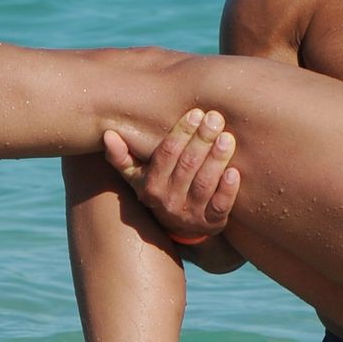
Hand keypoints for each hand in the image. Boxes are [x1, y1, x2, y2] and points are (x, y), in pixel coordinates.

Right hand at [102, 108, 239, 240]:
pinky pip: (220, 206)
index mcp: (151, 186)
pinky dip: (228, 189)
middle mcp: (169, 201)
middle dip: (201, 140)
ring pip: (204, 184)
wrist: (183, 228)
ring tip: (227, 137)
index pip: (166, 155)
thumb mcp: (138, 177)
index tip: (196, 113)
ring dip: (216, 159)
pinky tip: (234, 172)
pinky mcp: (213, 223)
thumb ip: (122, 156)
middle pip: (187, 166)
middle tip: (215, 118)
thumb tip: (108, 134)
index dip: (181, 133)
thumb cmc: (161, 190)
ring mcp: (191, 214)